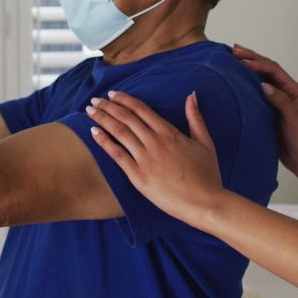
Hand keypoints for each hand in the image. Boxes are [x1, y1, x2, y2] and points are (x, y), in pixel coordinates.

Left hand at [87, 91, 225, 223]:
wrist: (205, 202)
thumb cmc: (208, 175)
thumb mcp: (205, 142)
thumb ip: (196, 118)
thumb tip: (191, 95)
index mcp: (169, 133)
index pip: (142, 110)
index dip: (125, 100)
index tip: (112, 94)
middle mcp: (155, 142)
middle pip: (126, 118)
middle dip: (108, 106)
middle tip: (95, 100)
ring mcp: (145, 159)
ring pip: (119, 132)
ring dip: (103, 119)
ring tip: (89, 111)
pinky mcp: (138, 177)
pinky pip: (117, 155)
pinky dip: (104, 142)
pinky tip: (93, 132)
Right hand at [232, 44, 297, 175]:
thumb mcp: (293, 120)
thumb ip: (280, 102)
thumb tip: (263, 85)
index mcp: (292, 90)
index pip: (273, 70)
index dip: (258, 63)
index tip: (242, 61)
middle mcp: (284, 90)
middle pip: (267, 68)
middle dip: (251, 57)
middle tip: (234, 49)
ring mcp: (276, 97)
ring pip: (261, 75)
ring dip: (248, 64)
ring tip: (233, 54)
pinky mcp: (268, 106)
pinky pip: (255, 88)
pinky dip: (246, 79)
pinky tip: (236, 75)